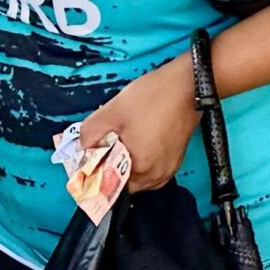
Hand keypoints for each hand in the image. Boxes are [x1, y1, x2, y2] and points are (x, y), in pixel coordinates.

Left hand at [78, 53, 198, 191]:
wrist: (189, 83)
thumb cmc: (152, 97)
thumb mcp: (113, 111)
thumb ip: (90, 133)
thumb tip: (80, 150)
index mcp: (140, 170)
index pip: (107, 186)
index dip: (95, 171)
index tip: (91, 154)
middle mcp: (156, 178)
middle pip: (122, 182)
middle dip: (111, 165)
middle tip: (108, 140)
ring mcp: (168, 170)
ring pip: (136, 175)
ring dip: (125, 161)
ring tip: (124, 136)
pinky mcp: (176, 160)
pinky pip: (150, 168)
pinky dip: (140, 158)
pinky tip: (139, 136)